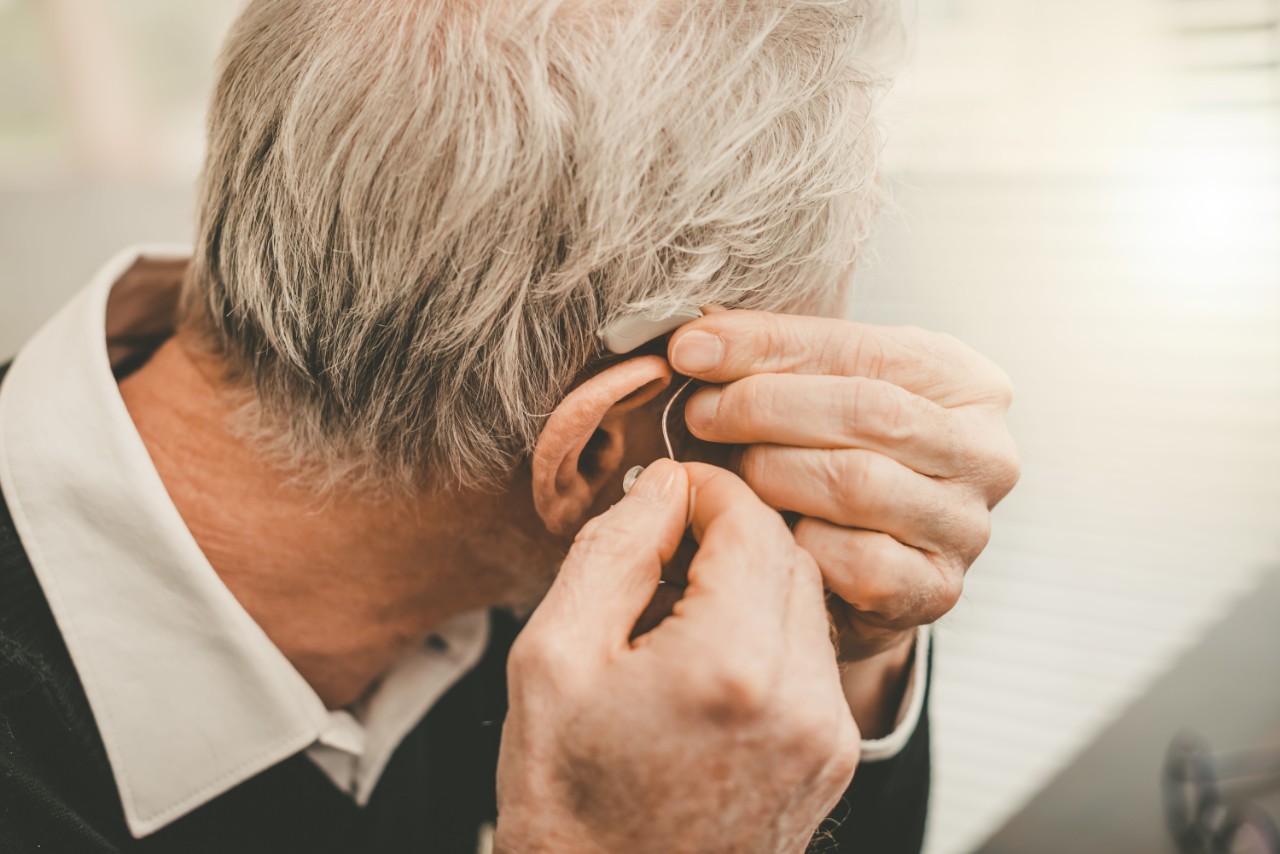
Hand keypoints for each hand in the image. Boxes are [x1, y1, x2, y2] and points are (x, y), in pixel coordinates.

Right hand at [495, 459, 858, 853]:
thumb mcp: (553, 655)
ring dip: (750, 581)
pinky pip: (814, 657)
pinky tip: (705, 658)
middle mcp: (802, 699)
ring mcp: (827, 735)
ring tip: (675, 611)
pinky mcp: (832, 758)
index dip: (705, 489)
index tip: (664, 493)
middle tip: (662, 548)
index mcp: (731, 664)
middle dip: (728, 532)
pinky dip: (768, 633)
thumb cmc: (567, 799)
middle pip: (789, 555)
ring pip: (807, 601)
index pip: (750, 520)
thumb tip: (663, 486)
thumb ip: (614, 549)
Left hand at [669, 312, 1020, 663]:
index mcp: (967, 383)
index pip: (861, 348)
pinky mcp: (936, 590)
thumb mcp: (819, 390)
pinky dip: (800, 542)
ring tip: (728, 469)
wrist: (860, 566)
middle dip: (764, 407)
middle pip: (866, 412)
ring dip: (772, 473)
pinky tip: (774, 530)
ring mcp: (965, 527)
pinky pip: (856, 561)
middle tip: (699, 414)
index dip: (768, 345)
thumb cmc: (838, 458)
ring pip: (856, 484)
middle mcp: (985, 453)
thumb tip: (696, 344)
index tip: (692, 350)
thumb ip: (772, 357)